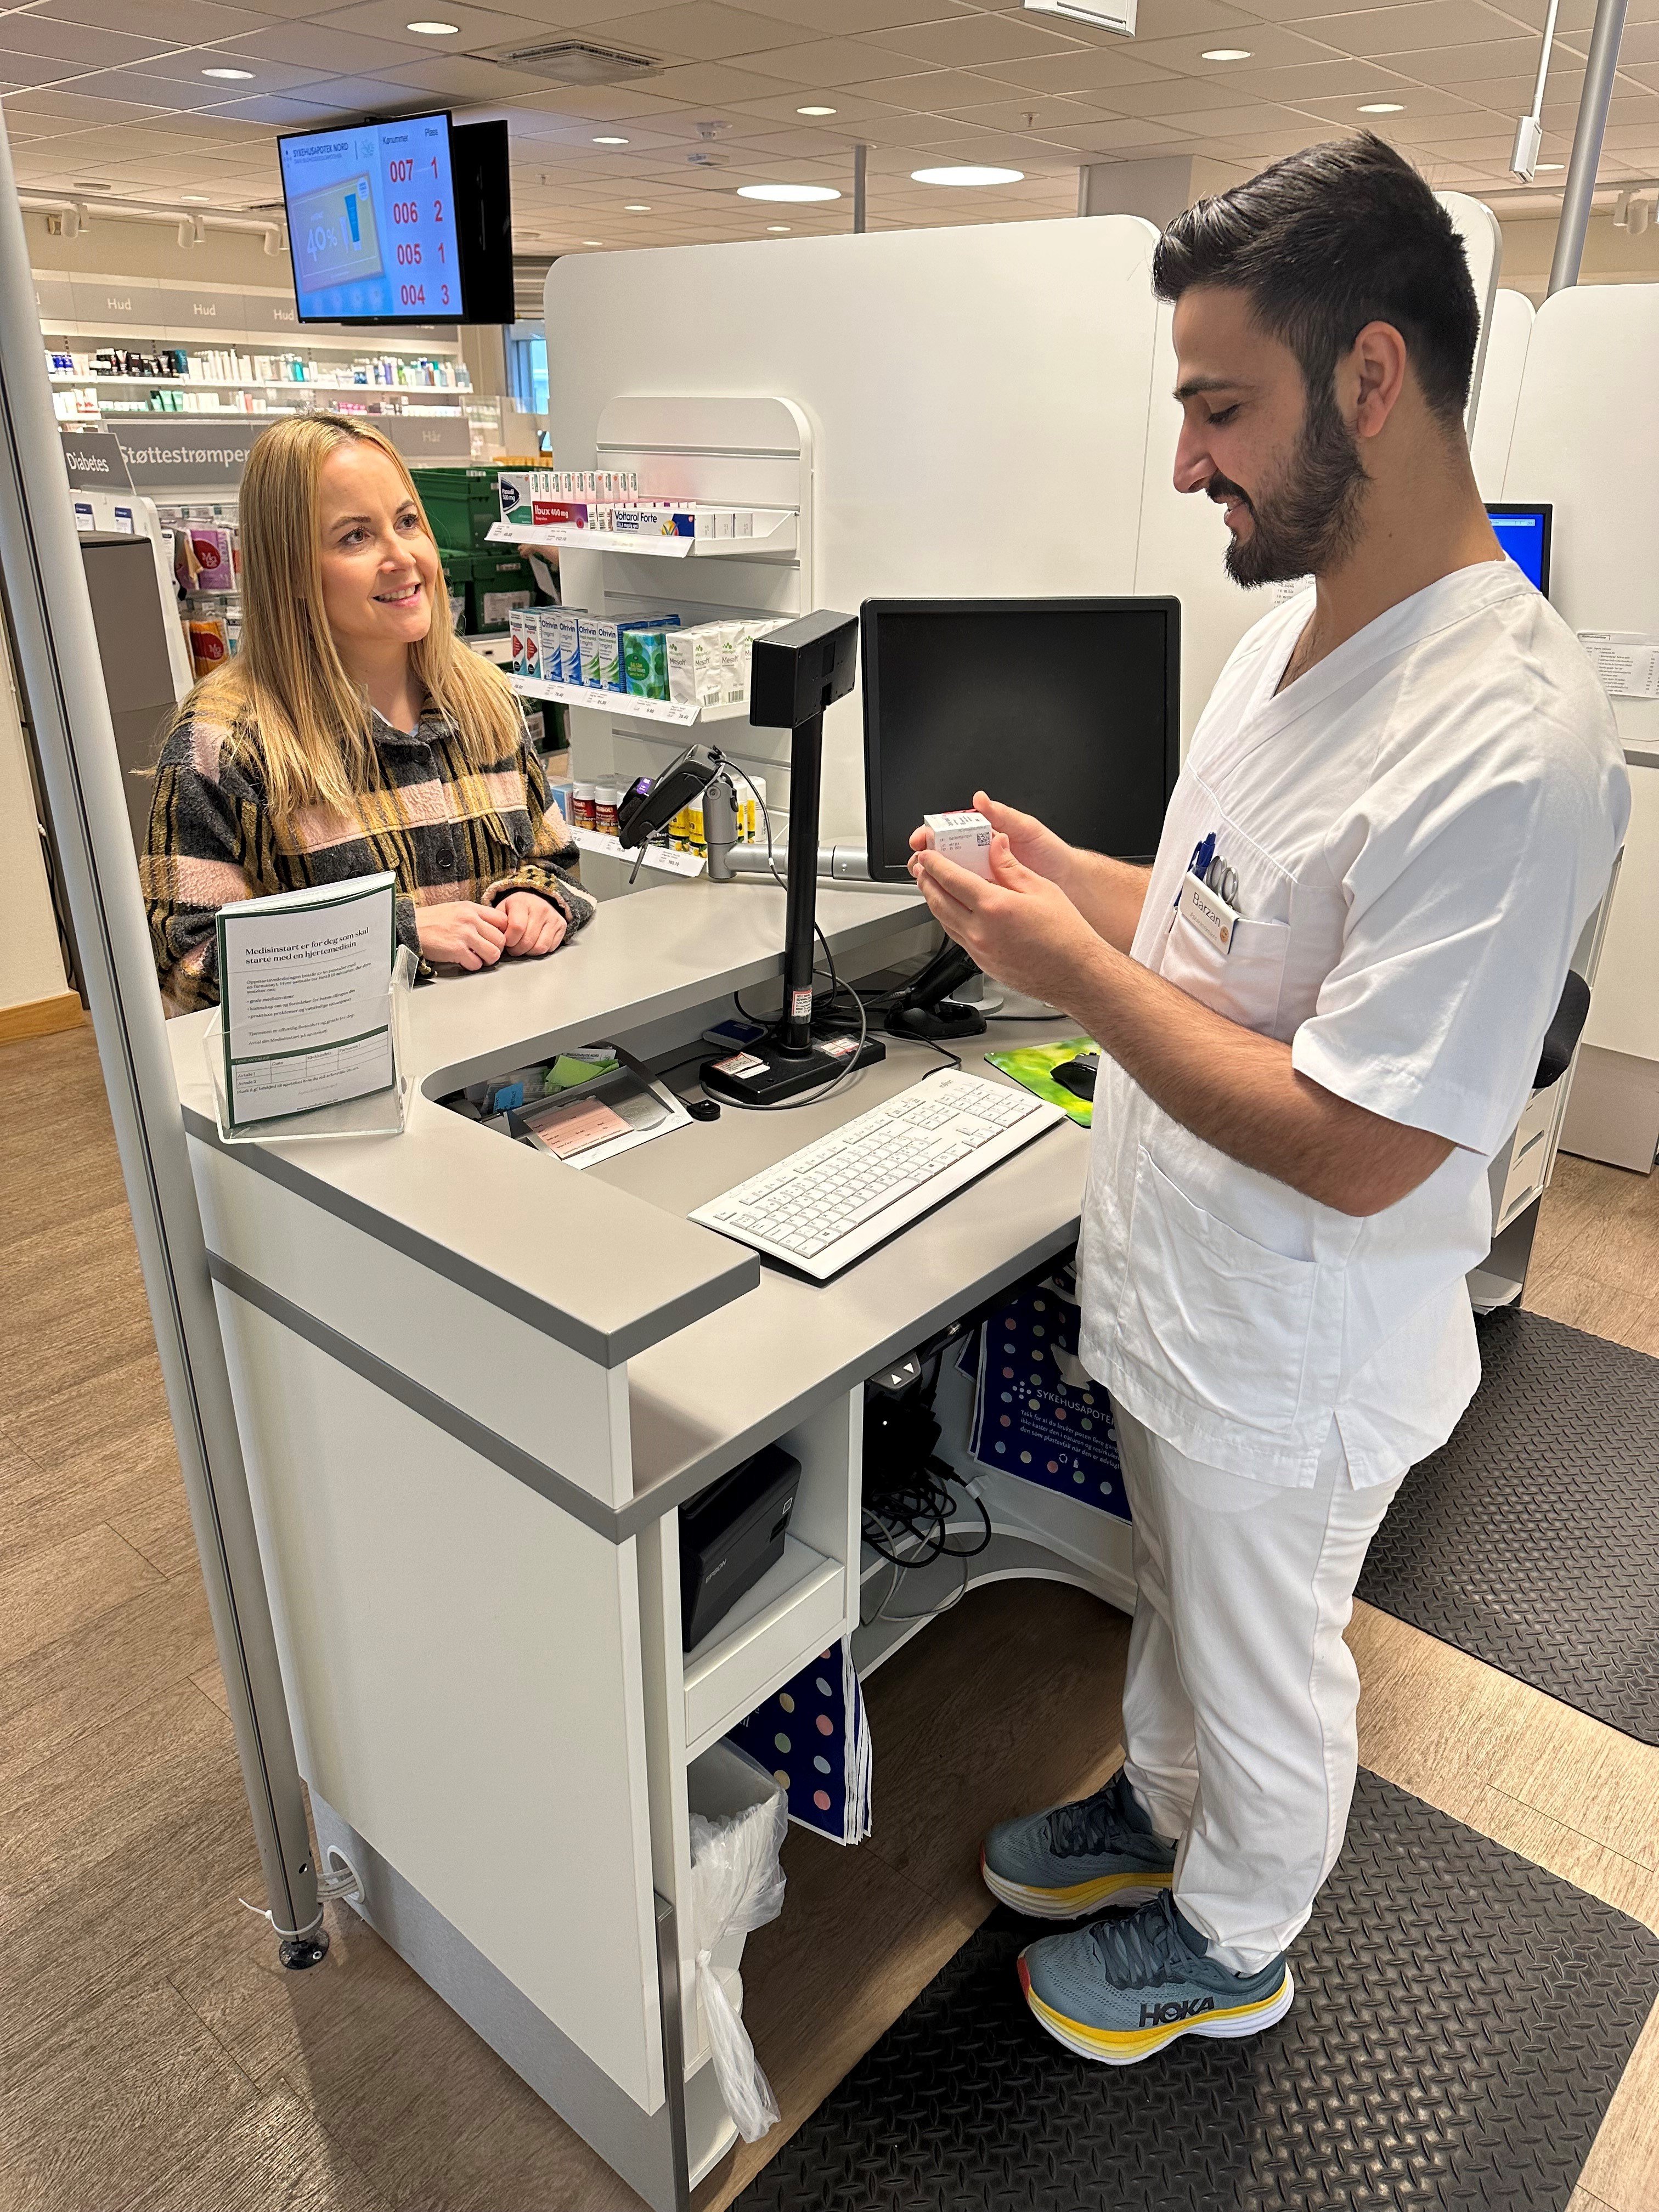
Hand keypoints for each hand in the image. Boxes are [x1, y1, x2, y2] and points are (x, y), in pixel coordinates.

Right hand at [415, 900, 507, 970]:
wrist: (411, 928)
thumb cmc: (432, 920)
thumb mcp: (456, 909)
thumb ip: (475, 916)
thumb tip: (492, 928)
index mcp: (472, 908)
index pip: (503, 920)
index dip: (503, 932)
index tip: (495, 939)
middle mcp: (470, 920)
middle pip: (501, 939)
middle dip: (496, 949)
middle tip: (487, 952)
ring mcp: (464, 935)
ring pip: (493, 953)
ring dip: (487, 959)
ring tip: (477, 958)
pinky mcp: (456, 950)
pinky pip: (476, 964)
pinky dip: (472, 966)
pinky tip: (464, 961)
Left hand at [496, 891, 567, 957]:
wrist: (536, 899)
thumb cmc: (516, 908)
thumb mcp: (502, 910)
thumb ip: (498, 924)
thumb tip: (498, 940)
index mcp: (522, 902)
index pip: (517, 927)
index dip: (509, 940)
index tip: (506, 941)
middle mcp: (540, 908)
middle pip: (528, 941)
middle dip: (517, 950)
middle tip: (513, 948)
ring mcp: (553, 917)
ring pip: (540, 947)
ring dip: (529, 953)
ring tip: (523, 947)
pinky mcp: (561, 925)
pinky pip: (550, 948)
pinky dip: (540, 950)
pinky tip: (534, 943)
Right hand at [908, 790, 1075, 894]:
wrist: (1068, 882)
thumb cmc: (1050, 852)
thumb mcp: (1027, 829)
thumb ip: (1002, 815)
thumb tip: (980, 800)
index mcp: (985, 833)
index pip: (950, 830)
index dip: (932, 834)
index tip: (922, 838)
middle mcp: (980, 854)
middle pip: (944, 854)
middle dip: (927, 857)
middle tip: (920, 863)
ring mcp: (982, 875)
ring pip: (950, 876)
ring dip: (935, 878)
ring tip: (927, 881)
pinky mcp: (988, 895)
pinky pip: (965, 895)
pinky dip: (953, 897)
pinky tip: (946, 899)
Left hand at [909, 833, 1098, 1005]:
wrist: (1076, 974)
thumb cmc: (1066, 935)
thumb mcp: (1042, 888)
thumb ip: (1011, 865)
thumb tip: (996, 844)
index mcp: (994, 907)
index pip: (953, 879)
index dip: (936, 864)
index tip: (928, 855)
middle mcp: (981, 931)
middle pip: (939, 901)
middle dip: (926, 881)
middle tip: (922, 868)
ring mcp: (979, 951)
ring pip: (943, 921)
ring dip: (933, 901)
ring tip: (932, 886)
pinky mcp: (982, 964)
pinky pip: (956, 937)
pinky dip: (948, 920)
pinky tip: (953, 911)